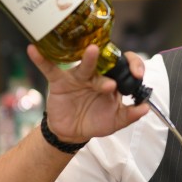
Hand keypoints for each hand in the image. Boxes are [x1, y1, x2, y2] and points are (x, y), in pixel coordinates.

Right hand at [27, 43, 149, 142]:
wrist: (72, 132)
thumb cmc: (95, 121)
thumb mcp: (116, 121)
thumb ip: (131, 115)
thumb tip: (146, 108)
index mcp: (113, 80)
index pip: (126, 65)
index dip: (134, 66)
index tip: (138, 75)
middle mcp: (96, 75)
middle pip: (106, 64)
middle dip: (111, 69)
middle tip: (113, 82)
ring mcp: (78, 76)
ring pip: (84, 66)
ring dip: (88, 59)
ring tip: (92, 51)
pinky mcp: (60, 81)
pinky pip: (50, 68)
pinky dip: (41, 59)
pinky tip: (34, 49)